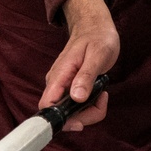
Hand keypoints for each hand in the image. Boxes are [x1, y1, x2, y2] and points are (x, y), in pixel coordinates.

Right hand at [39, 0, 119, 130]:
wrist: (95, 27)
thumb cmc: (97, 38)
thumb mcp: (97, 55)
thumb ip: (86, 76)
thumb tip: (77, 97)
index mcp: (59, 75)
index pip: (47, 105)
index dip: (60, 120)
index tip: (80, 123)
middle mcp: (57, 84)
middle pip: (62, 115)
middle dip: (84, 116)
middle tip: (102, 100)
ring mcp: (63, 87)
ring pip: (71, 113)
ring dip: (89, 111)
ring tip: (103, 93)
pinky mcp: (70, 89)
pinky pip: (77, 106)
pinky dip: (90, 106)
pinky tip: (100, 93)